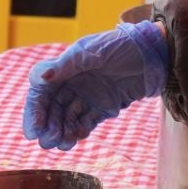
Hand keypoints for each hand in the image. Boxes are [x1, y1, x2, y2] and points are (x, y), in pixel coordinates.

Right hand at [23, 21, 166, 149]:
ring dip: (62, 131)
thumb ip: (66, 66)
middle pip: (51, 108)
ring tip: (62, 144)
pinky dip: (79, 131)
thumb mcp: (92, 52)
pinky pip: (86, 122)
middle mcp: (72, 83)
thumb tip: (41, 79)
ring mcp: (87, 96)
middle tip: (47, 141)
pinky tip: (76, 138)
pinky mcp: (103, 107)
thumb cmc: (121, 45)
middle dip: (47, 125)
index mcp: (64, 68)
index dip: (34, 111)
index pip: (41, 92)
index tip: (33, 130)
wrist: (154, 54)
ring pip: (67, 118)